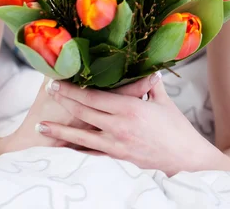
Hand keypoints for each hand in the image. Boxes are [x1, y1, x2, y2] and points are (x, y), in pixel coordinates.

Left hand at [35, 75, 214, 175]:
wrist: (187, 159)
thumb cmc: (177, 128)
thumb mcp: (163, 101)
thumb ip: (150, 85)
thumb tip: (147, 70)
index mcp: (129, 109)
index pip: (94, 97)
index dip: (74, 90)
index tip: (59, 82)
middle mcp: (119, 127)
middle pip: (84, 113)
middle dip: (64, 102)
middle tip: (49, 92)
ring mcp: (117, 145)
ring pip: (82, 137)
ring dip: (60, 130)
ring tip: (42, 126)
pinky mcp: (118, 158)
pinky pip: (93, 152)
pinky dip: (76, 149)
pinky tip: (64, 146)